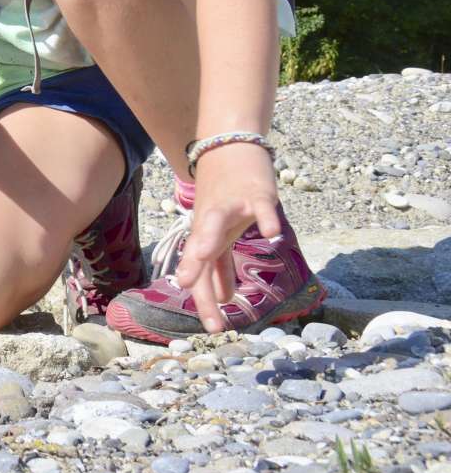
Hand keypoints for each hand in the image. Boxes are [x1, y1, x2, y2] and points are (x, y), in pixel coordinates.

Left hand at [175, 141, 283, 331]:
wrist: (229, 144)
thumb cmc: (224, 193)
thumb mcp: (220, 231)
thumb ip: (219, 265)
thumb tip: (222, 297)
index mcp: (205, 234)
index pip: (203, 271)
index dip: (205, 297)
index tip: (211, 328)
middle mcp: (212, 221)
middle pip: (202, 251)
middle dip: (200, 279)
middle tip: (202, 308)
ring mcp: (233, 204)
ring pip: (216, 223)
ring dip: (209, 242)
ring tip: (203, 259)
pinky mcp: (255, 190)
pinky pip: (262, 206)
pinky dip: (265, 218)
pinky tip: (272, 236)